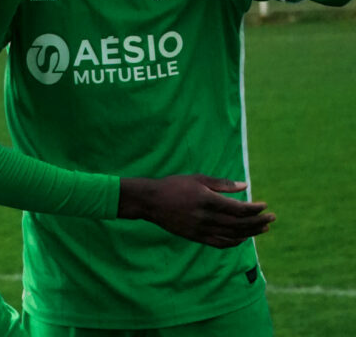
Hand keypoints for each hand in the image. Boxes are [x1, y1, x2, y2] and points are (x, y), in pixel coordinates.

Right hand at [119, 174, 274, 248]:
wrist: (151, 201)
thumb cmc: (174, 185)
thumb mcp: (197, 178)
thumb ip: (222, 183)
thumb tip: (245, 186)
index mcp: (207, 200)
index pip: (238, 209)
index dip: (254, 209)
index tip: (264, 205)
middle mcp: (206, 217)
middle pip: (239, 223)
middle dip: (257, 221)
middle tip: (271, 218)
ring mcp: (200, 229)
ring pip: (232, 235)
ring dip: (250, 232)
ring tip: (263, 228)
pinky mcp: (195, 237)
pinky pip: (219, 243)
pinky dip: (234, 242)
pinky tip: (243, 238)